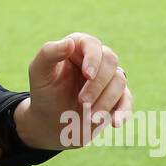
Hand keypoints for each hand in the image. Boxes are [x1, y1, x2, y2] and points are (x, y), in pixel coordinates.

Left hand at [17, 33, 132, 149]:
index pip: (91, 44)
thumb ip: (49, 53)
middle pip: (110, 60)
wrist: (50, 122)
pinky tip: (115, 123)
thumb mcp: (39, 72)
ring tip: (89, 117)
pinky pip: (127, 100)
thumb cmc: (44, 93)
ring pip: (119, 80)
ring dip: (105, 100)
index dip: (93, 58)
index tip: (88, 75)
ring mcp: (108, 78)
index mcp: (77, 48)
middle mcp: (96, 59)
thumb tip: (70, 43)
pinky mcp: (117, 97)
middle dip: (98, 83)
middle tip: (82, 102)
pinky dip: (124, 111)